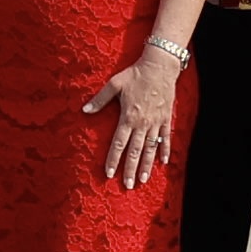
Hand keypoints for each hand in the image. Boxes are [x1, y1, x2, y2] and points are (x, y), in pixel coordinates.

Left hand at [87, 42, 183, 188]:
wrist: (160, 66)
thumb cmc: (135, 74)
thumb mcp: (114, 84)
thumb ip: (100, 99)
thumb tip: (84, 110)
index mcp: (128, 117)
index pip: (118, 143)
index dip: (113, 159)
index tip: (108, 173)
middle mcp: (142, 123)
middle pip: (134, 151)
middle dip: (130, 169)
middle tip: (127, 185)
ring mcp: (156, 122)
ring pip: (150, 149)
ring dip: (146, 165)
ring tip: (142, 180)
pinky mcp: (166, 119)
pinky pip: (165, 138)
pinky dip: (164, 151)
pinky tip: (162, 163)